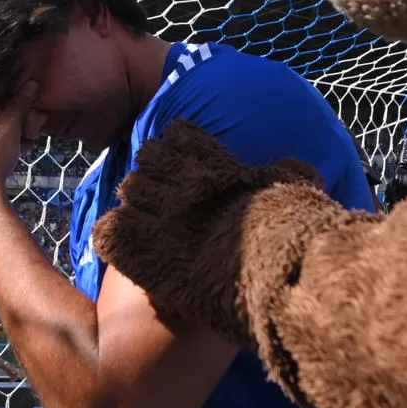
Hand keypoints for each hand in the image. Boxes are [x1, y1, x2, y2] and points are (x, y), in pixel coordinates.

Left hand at [0, 80, 35, 196]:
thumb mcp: (11, 126)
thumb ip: (21, 103)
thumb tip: (31, 83)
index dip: (18, 106)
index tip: (30, 116)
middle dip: (17, 125)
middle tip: (30, 135)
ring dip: (12, 137)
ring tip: (23, 148)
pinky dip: (0, 147)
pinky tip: (13, 156)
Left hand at [92, 120, 322, 343]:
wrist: (275, 272)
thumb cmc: (290, 233)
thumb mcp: (296, 190)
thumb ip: (287, 173)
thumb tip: (293, 167)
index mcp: (215, 166)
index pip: (180, 135)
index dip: (179, 148)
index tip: (186, 166)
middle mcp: (181, 183)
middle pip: (148, 157)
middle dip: (154, 173)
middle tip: (165, 197)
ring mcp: (158, 215)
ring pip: (128, 189)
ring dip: (137, 203)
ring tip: (147, 221)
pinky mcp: (138, 248)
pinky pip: (109, 231)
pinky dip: (115, 236)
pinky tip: (127, 244)